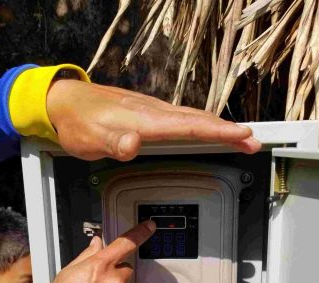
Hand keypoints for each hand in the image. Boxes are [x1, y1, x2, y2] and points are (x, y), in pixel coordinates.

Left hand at [46, 80, 260, 160]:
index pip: (190, 126)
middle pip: (199, 120)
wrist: (64, 102)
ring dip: (218, 127)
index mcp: (145, 120)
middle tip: (254, 141)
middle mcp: (153, 112)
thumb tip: (133, 144)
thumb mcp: (91, 138)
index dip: (219, 132)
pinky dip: (200, 125)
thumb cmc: (78, 122)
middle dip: (229, 131)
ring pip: (193, 117)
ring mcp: (151, 111)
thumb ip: (114, 142)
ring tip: (239, 137)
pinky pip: (182, 119)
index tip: (243, 136)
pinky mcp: (147, 113)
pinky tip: (202, 129)